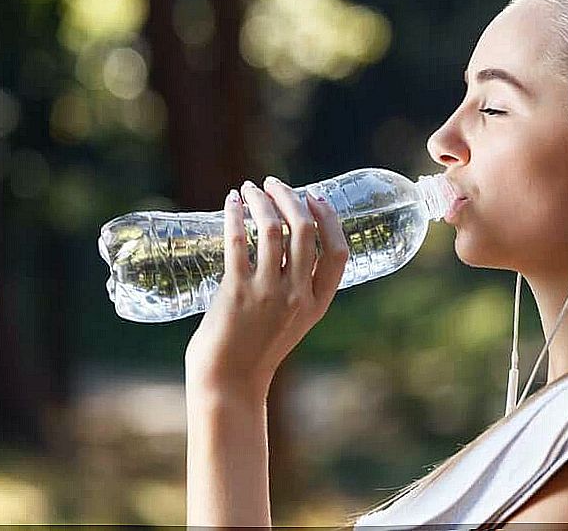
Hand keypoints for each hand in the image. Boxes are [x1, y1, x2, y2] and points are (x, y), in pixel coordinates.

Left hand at [185, 176, 349, 399]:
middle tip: (274, 184)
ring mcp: (268, 293)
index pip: (337, 252)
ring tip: (250, 188)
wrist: (229, 382)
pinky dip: (236, 215)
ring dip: (262, 201)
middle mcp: (297, 295)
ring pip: (273, 230)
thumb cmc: (256, 349)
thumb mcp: (292, 319)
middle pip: (305, 231)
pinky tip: (231, 202)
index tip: (315, 196)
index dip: (329, 219)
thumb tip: (285, 241)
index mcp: (317, 303)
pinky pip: (239, 242)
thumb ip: (296, 287)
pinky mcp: (236, 292)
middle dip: (291, 198)